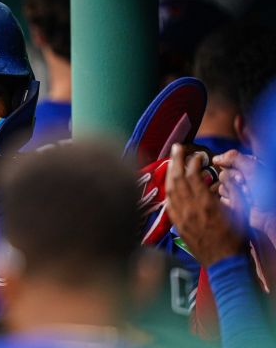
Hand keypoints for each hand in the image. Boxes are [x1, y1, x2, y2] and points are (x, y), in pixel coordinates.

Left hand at [165, 144, 245, 266]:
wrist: (224, 262)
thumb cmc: (235, 237)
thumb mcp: (239, 212)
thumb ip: (230, 192)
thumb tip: (223, 177)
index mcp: (206, 203)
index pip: (193, 176)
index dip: (193, 162)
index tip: (197, 155)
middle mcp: (190, 208)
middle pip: (178, 179)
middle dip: (176, 160)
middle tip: (177, 147)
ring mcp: (181, 217)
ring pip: (170, 190)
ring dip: (170, 173)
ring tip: (171, 160)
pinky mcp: (177, 225)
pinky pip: (168, 204)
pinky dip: (168, 191)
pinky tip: (169, 184)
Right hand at [214, 150, 275, 236]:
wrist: (271, 215)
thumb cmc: (267, 191)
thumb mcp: (253, 168)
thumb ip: (234, 158)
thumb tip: (216, 158)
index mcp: (249, 165)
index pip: (228, 161)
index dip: (233, 169)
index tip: (243, 176)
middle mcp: (243, 177)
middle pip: (223, 174)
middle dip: (234, 183)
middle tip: (247, 189)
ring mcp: (238, 190)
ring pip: (221, 187)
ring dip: (234, 194)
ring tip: (248, 198)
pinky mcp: (233, 202)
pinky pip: (222, 199)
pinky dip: (232, 202)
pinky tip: (242, 205)